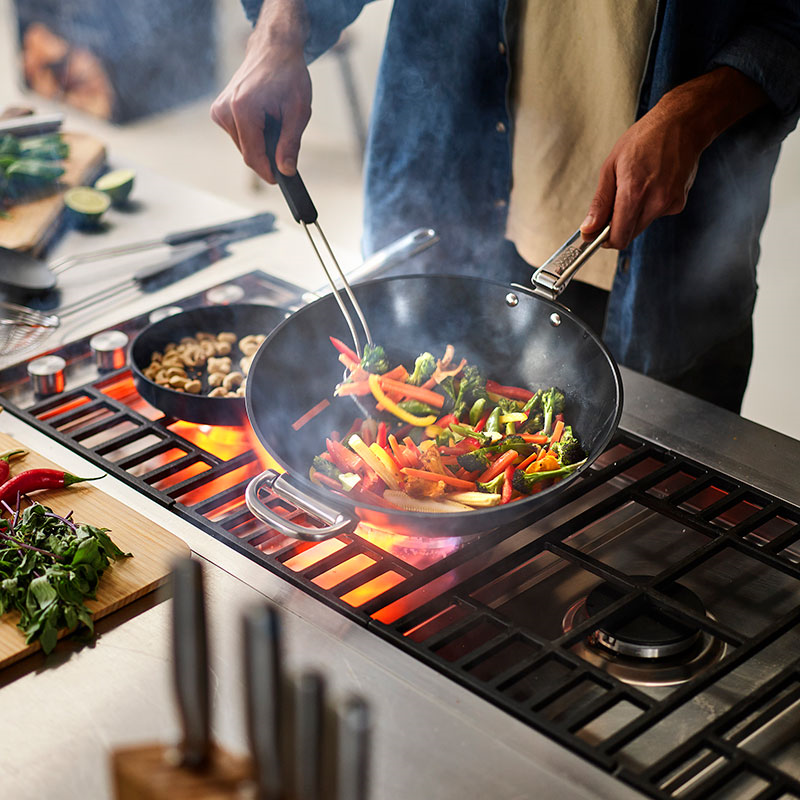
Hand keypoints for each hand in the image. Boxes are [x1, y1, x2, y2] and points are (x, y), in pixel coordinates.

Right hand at [211, 27, 310, 182]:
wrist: (274, 50)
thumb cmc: (289, 76)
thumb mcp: (298, 112)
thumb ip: (290, 144)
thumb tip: (286, 171)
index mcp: (243, 110)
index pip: (253, 156)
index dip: (269, 172)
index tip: (281, 180)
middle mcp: (225, 110)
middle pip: (248, 153)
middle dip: (268, 153)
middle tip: (285, 138)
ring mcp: (219, 111)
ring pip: (243, 146)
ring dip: (261, 142)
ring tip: (274, 120)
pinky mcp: (218, 111)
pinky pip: (239, 136)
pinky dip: (253, 134)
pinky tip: (263, 117)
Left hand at [579, 102, 702, 250]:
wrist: (682, 124)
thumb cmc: (644, 139)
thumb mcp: (611, 167)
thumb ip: (600, 203)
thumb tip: (588, 230)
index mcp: (634, 193)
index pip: (618, 238)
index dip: (605, 239)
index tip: (597, 232)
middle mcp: (655, 203)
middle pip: (629, 235)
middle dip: (617, 226)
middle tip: (614, 203)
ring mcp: (670, 204)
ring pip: (641, 225)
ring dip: (633, 214)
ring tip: (637, 184)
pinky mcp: (678, 203)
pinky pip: (655, 214)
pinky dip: (649, 205)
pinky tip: (653, 183)